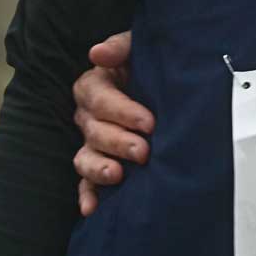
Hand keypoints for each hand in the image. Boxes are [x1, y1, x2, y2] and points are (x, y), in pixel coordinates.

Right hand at [72, 31, 151, 217]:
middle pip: (93, 130)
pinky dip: (87, 196)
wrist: (171, 88)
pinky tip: (92, 209)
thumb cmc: (155, 66)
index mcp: (96, 85)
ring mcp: (92, 142)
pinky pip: (85, 183)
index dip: (122, 111)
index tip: (149, 122)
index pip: (98, 98)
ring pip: (85, 157)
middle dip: (118, 141)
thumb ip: (122, 47)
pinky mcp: (99, 163)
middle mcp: (89, 115)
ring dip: (99, 168)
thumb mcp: (142, 50)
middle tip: (144, 151)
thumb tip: (96, 53)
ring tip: (119, 175)